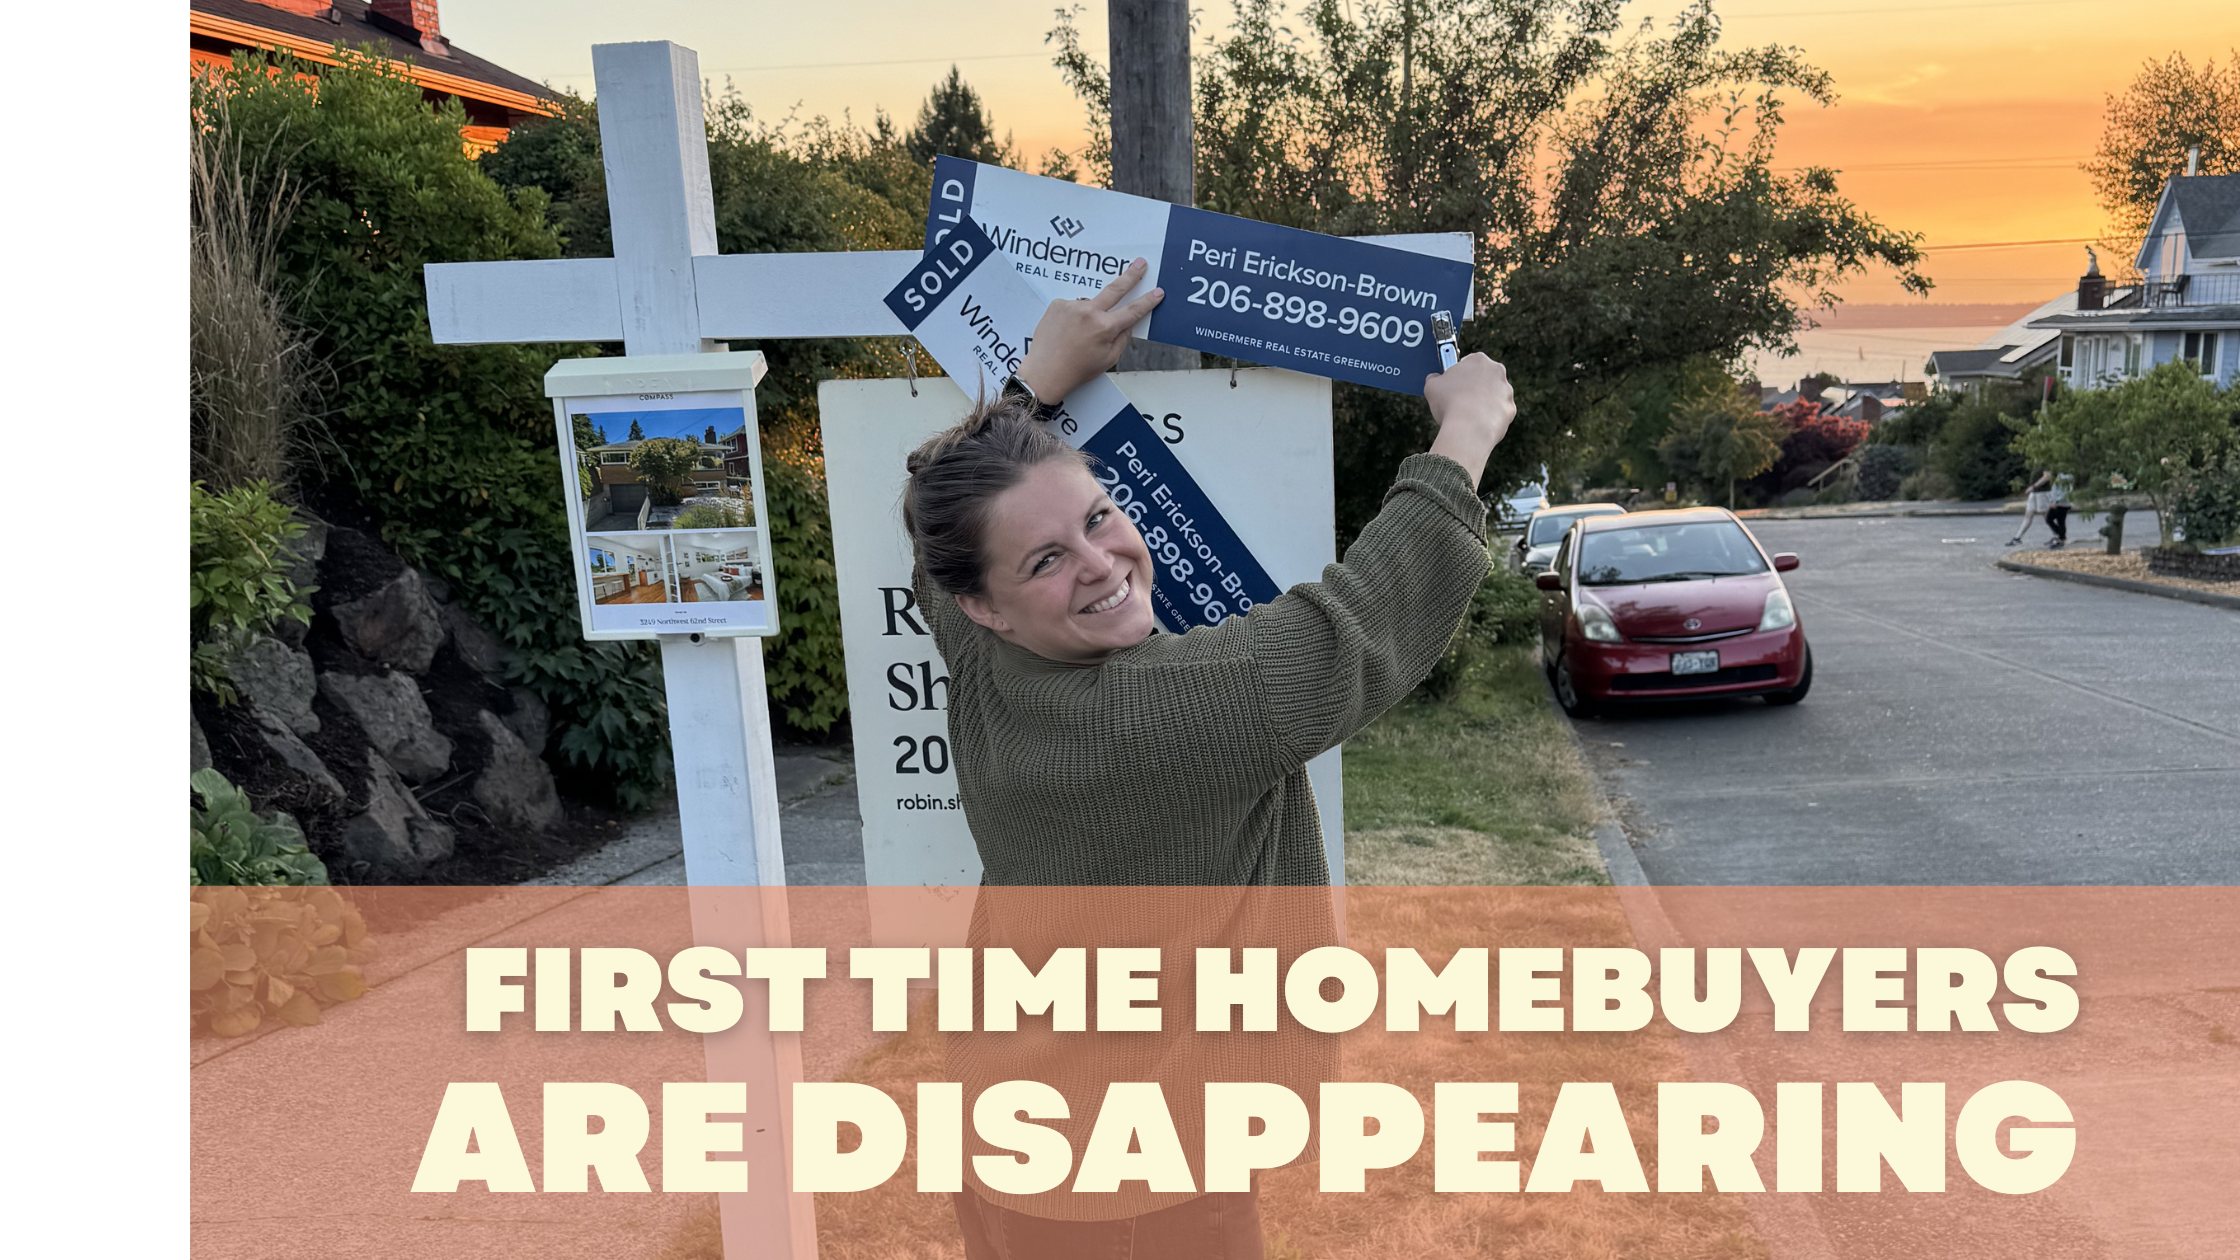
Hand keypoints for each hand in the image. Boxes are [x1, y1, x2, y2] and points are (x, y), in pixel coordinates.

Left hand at [1013, 259, 1164, 401]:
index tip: (1157, 292)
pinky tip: (1067, 331)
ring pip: (1090, 305)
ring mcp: (1072, 306)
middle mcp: (1089, 312)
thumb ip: (1122, 338)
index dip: (1148, 301)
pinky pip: (1073, 307)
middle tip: (1140, 263)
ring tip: (1077, 335)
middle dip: (1131, 275)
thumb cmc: (1075, 370)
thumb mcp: (1108, 359)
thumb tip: (1129, 322)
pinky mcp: (1058, 304)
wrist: (1044, 372)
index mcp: (1105, 328)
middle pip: (1116, 288)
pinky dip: (1073, 317)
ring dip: (1089, 315)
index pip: (1133, 310)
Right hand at [1424, 352, 1515, 483]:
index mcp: (1478, 360)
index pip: (1468, 362)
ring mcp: (1506, 391)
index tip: (1451, 384)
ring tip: (1466, 415)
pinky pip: (1498, 412)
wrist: (1469, 428)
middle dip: (1473, 387)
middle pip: (1483, 377)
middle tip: (1458, 400)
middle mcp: (1497, 371)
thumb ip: (1434, 378)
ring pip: (1492, 395)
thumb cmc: (1449, 403)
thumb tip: (1434, 378)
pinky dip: (1489, 417)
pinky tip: (1477, 424)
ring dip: (1482, 402)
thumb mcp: (1431, 386)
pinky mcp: (1510, 409)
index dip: (1458, 374)